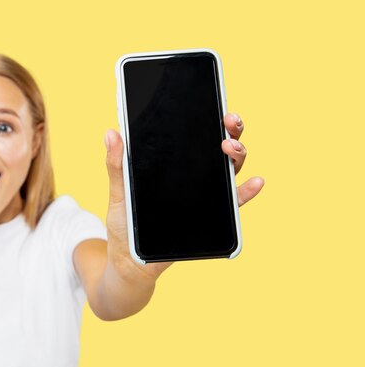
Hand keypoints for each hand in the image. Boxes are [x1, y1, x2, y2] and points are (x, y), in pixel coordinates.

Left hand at [104, 112, 264, 281]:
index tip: (214, 106)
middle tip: (228, 122)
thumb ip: (117, 165)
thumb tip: (111, 132)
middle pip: (218, 148)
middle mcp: (193, 177)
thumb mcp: (119, 192)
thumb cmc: (125, 224)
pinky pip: (233, 204)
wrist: (130, 260)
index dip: (208, 118)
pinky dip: (246, 193)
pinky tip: (255, 182)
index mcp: (172, 165)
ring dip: (237, 155)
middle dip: (229, 130)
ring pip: (228, 170)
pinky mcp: (210, 218)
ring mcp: (204, 196)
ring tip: (230, 148)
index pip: (194, 137)